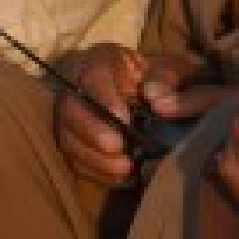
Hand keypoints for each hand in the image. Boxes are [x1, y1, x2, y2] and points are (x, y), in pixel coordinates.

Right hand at [55, 47, 222, 186]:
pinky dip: (96, 172)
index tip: (125, 120)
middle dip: (93, 132)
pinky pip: (74, 159)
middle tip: (118, 148)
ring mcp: (70, 115)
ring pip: (68, 137)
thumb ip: (167, 78)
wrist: (150, 93)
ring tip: (124, 167)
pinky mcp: (73, 141)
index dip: (105, 100)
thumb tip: (155, 98)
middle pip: (70, 108)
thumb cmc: (161, 79)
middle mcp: (77, 85)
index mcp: (100, 61)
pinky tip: (120, 177)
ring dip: (94, 157)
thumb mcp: (171, 68)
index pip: (92, 76)